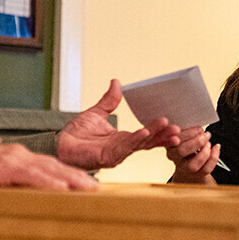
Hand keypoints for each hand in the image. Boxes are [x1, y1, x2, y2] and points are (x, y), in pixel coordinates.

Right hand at [0, 139, 97, 190]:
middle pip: (56, 165)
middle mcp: (21, 155)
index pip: (51, 165)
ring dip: (70, 178)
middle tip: (95, 187)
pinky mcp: (3, 166)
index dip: (70, 174)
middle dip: (77, 176)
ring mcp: (13, 159)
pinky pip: (30, 175)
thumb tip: (28, 195)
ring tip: (86, 187)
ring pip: (48, 168)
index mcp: (20, 157)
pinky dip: (47, 181)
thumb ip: (13, 180)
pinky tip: (60, 187)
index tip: (86, 183)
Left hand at [57, 79, 181, 169]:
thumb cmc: (76, 133)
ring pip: (140, 144)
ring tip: (168, 127)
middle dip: (164, 135)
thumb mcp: (97, 113)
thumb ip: (109, 101)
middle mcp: (123, 147)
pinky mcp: (107, 157)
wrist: (60, 143)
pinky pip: (125, 148)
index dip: (160, 130)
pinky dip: (136, 140)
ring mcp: (117, 153)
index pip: (147, 135)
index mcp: (123, 138)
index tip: (173, 123)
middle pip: (149, 142)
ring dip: (155, 136)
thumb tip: (116, 82)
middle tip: (178, 128)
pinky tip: (145, 133)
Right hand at [166, 126, 219, 184]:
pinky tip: (216, 147)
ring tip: (208, 142)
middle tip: (205, 134)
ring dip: (204, 152)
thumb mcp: (183, 132)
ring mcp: (184, 167)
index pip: (173, 140)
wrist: (188, 163)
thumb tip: (196, 118)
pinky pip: (206, 169)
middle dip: (196, 141)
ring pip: (193, 165)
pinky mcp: (196, 174)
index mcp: (169, 144)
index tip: (198, 128)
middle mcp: (174, 157)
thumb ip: (185, 127)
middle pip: (181, 151)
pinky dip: (214, 157)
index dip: (185, 134)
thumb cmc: (186, 142)